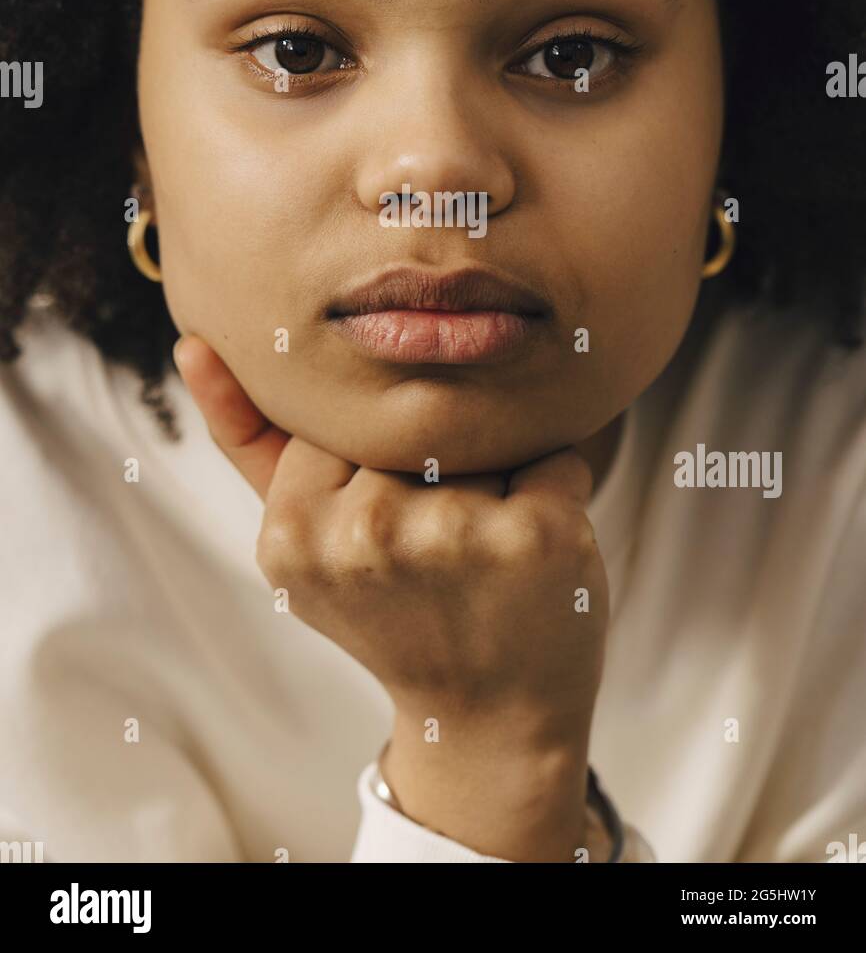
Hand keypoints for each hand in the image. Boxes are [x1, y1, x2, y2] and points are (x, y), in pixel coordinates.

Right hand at [174, 334, 610, 860]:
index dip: (376, 464)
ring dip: (496, 474)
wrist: (486, 717)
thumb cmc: (394, 612)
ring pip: (480, 432)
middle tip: (440, 547)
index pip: (341, 422)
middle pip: (411, 423)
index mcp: (292, 532)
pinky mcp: (539, 535)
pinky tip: (534, 545)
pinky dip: (556, 485)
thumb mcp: (305, 540)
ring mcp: (457, 534)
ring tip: (484, 548)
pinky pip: (555, 453)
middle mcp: (368, 534)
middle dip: (436, 465)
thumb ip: (248, 440)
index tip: (386, 531)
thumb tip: (191, 342)